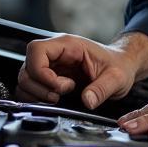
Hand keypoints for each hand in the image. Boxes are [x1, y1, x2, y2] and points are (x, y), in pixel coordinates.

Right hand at [16, 31, 147, 109]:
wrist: (121, 67)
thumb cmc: (118, 66)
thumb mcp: (117, 78)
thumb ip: (102, 89)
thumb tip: (87, 101)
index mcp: (68, 45)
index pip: (36, 50)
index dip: (41, 72)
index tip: (60, 87)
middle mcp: (55, 53)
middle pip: (26, 68)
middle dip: (40, 87)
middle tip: (61, 95)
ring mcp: (50, 65)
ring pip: (25, 80)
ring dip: (37, 94)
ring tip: (59, 97)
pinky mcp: (48, 78)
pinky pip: (30, 88)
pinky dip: (36, 98)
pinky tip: (55, 100)